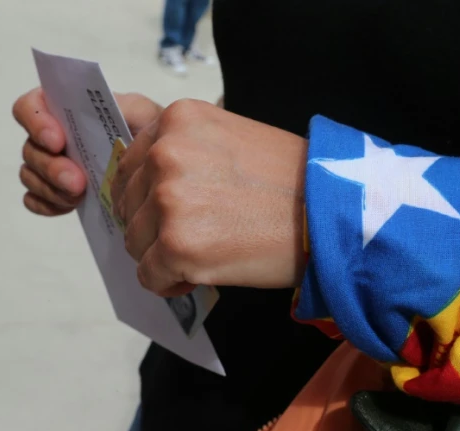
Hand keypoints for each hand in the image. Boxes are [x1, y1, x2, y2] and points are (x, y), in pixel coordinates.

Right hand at [13, 88, 162, 215]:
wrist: (157, 162)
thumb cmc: (147, 131)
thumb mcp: (143, 112)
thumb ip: (124, 106)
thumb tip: (109, 110)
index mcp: (66, 109)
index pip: (30, 107)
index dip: (36, 123)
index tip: (57, 141)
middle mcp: (53, 135)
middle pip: (30, 149)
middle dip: (52, 168)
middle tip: (78, 182)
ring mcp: (51, 164)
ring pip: (30, 176)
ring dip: (51, 189)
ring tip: (79, 196)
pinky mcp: (55, 191)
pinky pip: (34, 200)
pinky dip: (47, 205)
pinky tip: (69, 206)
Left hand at [111, 99, 306, 296]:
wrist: (331, 212)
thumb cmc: (291, 180)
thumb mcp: (229, 137)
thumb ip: (179, 143)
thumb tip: (132, 162)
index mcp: (178, 121)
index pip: (128, 163)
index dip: (148, 193)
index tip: (169, 207)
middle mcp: (166, 154)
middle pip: (128, 204)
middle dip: (155, 225)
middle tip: (200, 231)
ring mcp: (169, 200)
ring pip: (135, 242)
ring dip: (164, 254)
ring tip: (209, 250)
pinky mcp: (178, 245)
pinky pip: (149, 275)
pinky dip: (171, 281)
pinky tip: (203, 273)